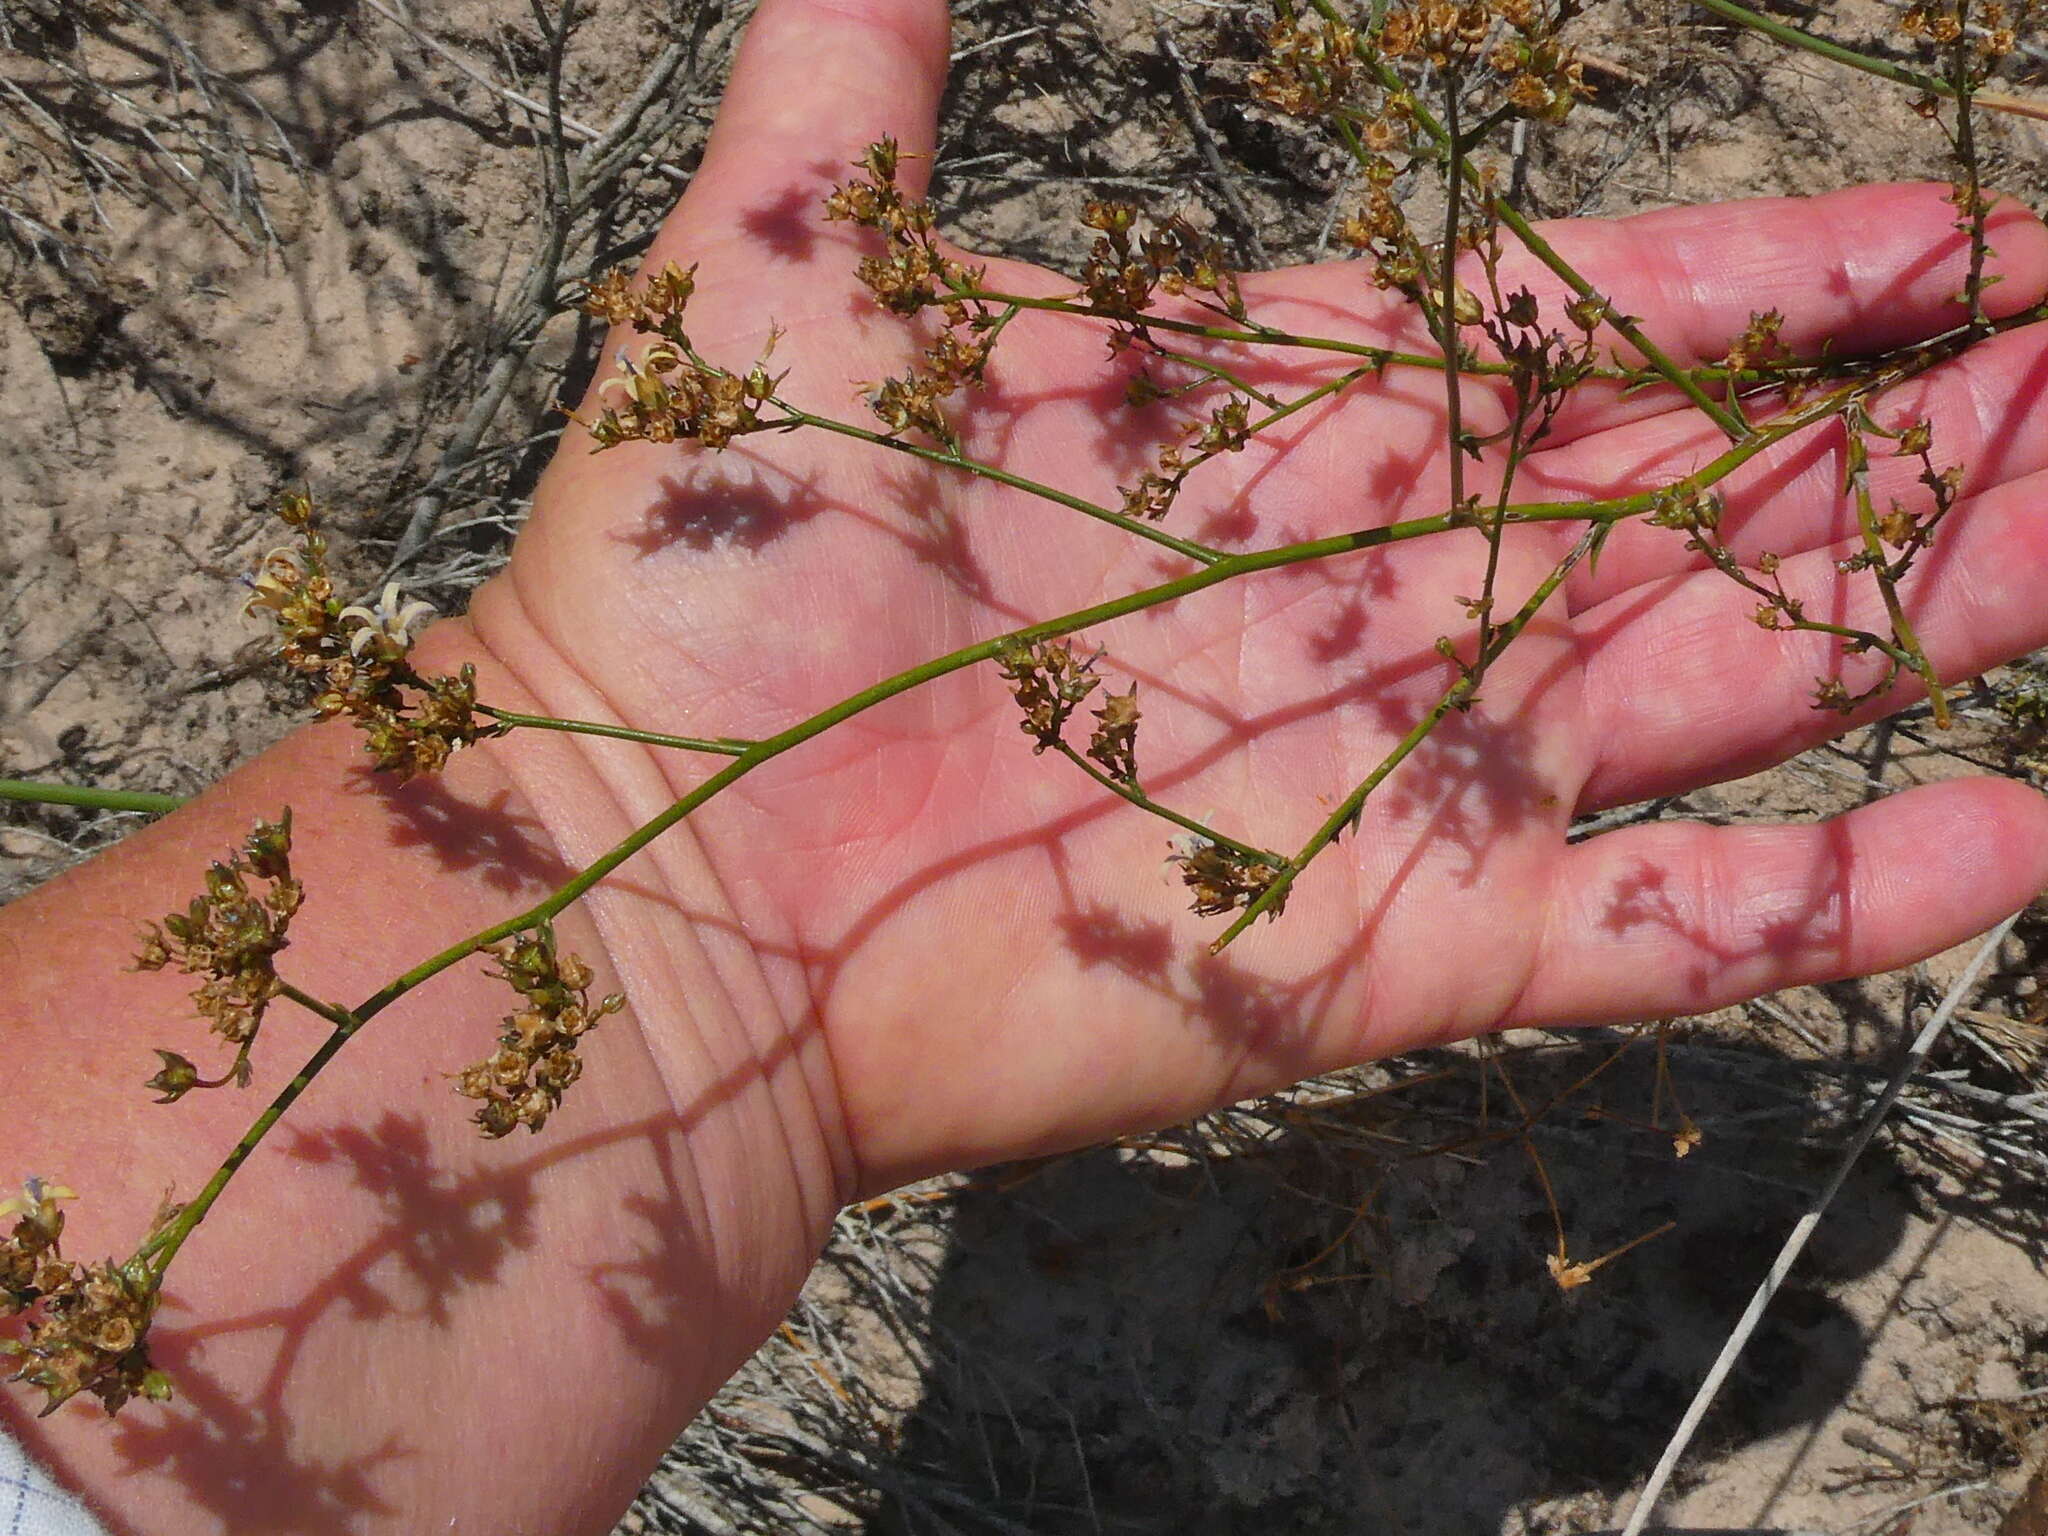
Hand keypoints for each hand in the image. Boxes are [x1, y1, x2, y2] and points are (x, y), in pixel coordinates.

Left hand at [466, 0, 2047, 1204]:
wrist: (645, 886)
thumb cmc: (696, 574)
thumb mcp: (798, 264)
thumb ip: (868, 57)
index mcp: (1275, 417)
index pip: (1580, 323)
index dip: (1768, 277)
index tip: (1951, 229)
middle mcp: (1370, 590)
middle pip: (1699, 491)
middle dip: (1908, 428)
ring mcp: (1394, 779)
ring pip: (1725, 683)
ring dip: (1928, 609)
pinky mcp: (1390, 957)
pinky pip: (1656, 928)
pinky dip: (1830, 898)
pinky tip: (2010, 833)